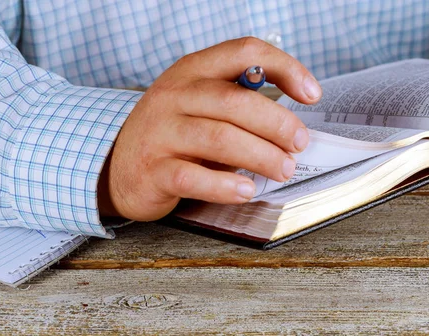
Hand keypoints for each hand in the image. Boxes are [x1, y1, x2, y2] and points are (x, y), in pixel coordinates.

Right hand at [98, 37, 321, 220]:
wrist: (116, 166)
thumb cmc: (173, 135)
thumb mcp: (199, 106)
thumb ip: (238, 106)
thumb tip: (293, 126)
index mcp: (192, 71)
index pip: (244, 52)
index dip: (285, 67)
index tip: (312, 94)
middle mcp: (174, 95)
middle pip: (235, 101)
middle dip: (277, 123)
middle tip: (299, 143)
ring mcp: (161, 132)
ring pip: (219, 138)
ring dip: (260, 155)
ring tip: (284, 169)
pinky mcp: (153, 170)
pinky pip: (193, 176)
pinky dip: (225, 185)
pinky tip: (246, 189)